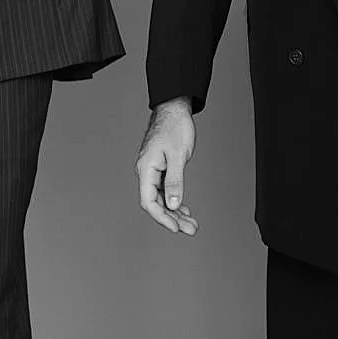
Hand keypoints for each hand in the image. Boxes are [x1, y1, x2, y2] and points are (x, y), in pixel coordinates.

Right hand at [136, 98, 198, 236]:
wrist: (174, 109)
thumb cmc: (174, 127)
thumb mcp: (177, 156)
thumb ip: (175, 181)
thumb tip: (174, 205)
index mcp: (146, 169)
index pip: (149, 201)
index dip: (162, 217)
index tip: (176, 228)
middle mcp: (146, 172)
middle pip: (156, 203)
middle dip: (173, 219)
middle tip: (191, 230)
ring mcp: (153, 171)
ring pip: (162, 198)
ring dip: (176, 212)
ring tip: (191, 224)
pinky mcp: (161, 169)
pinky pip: (165, 190)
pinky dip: (176, 201)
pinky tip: (185, 210)